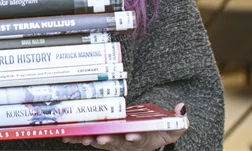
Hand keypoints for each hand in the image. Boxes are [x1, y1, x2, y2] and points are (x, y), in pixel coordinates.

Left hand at [61, 103, 186, 150]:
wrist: (147, 136)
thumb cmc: (158, 131)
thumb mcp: (172, 128)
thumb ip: (178, 121)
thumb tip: (181, 108)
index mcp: (144, 140)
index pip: (140, 140)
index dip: (135, 138)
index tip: (131, 136)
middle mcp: (127, 143)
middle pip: (117, 143)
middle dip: (109, 141)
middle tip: (101, 139)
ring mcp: (114, 142)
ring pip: (102, 142)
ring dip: (92, 140)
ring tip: (83, 138)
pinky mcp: (103, 139)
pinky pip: (91, 139)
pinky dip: (80, 138)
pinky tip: (69, 135)